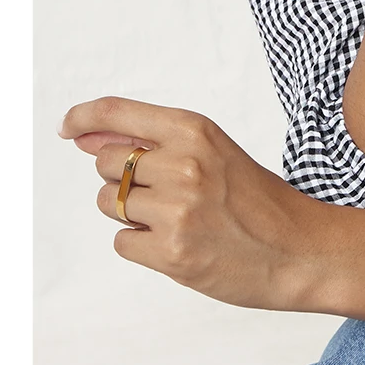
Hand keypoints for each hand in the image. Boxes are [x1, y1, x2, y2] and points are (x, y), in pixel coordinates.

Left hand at [57, 95, 335, 310]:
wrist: (297, 247)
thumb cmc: (255, 197)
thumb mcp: (211, 150)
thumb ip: (150, 140)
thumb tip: (86, 135)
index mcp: (195, 129)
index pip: (118, 112)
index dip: (83, 116)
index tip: (68, 126)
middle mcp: (184, 163)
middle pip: (107, 162)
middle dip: (124, 177)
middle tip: (165, 191)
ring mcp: (178, 209)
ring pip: (109, 202)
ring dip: (129, 212)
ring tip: (173, 217)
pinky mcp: (173, 252)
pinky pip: (122, 242)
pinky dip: (140, 244)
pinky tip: (176, 241)